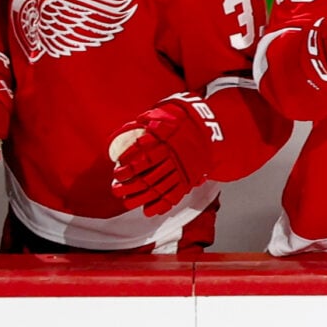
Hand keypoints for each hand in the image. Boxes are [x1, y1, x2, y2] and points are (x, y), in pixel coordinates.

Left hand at [108, 95, 220, 215]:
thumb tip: (132, 126)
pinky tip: (148, 211)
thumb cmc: (184, 122)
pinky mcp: (188, 180)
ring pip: (159, 188)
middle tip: (116, 189)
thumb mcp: (166, 115)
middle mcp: (174, 157)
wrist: (210, 131)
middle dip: (130, 185)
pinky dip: (161, 205)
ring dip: (141, 197)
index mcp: (167, 141)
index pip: (144, 155)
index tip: (118, 170)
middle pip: (148, 175)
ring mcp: (182, 171)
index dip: (129, 164)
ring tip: (127, 202)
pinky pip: (174, 196)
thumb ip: (149, 121)